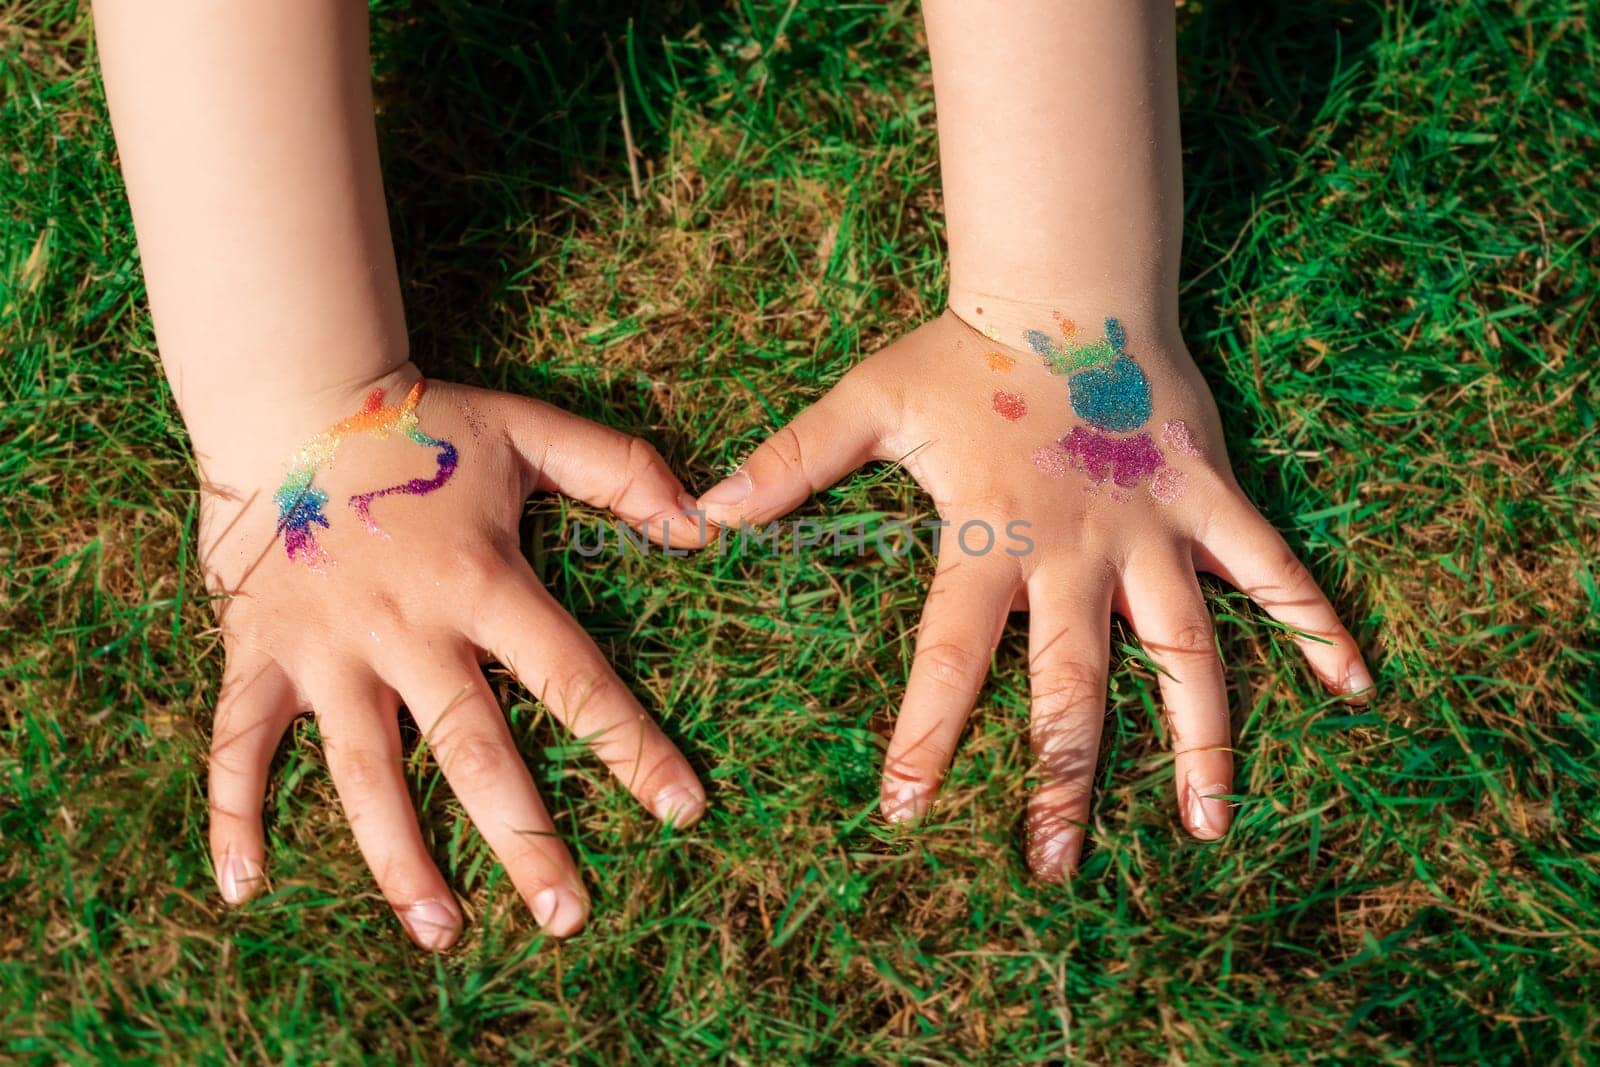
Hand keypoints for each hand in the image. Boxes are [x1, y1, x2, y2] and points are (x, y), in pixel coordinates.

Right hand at [199, 366, 707, 947]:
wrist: (290, 398)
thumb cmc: (422, 425)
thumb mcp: (529, 430)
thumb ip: (619, 469)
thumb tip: (702, 522)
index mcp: (480, 579)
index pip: (571, 677)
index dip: (630, 745)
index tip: (682, 810)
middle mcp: (406, 626)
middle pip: (472, 748)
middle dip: (523, 838)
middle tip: (568, 917)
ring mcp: (327, 648)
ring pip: (363, 770)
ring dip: (398, 858)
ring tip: (441, 932)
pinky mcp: (260, 655)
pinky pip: (238, 743)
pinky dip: (231, 813)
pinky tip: (244, 885)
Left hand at [697, 309, 1370, 879]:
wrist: (1065, 282)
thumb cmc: (962, 352)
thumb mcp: (868, 402)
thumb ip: (790, 460)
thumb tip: (700, 510)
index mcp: (988, 538)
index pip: (952, 658)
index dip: (929, 737)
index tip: (909, 813)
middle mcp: (1074, 552)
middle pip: (1071, 685)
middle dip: (1059, 779)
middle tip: (1050, 868)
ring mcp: (1151, 531)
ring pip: (1183, 652)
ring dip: (1197, 743)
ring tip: (1203, 829)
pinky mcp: (1209, 499)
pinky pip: (1273, 570)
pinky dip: (1316, 623)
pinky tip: (1357, 688)